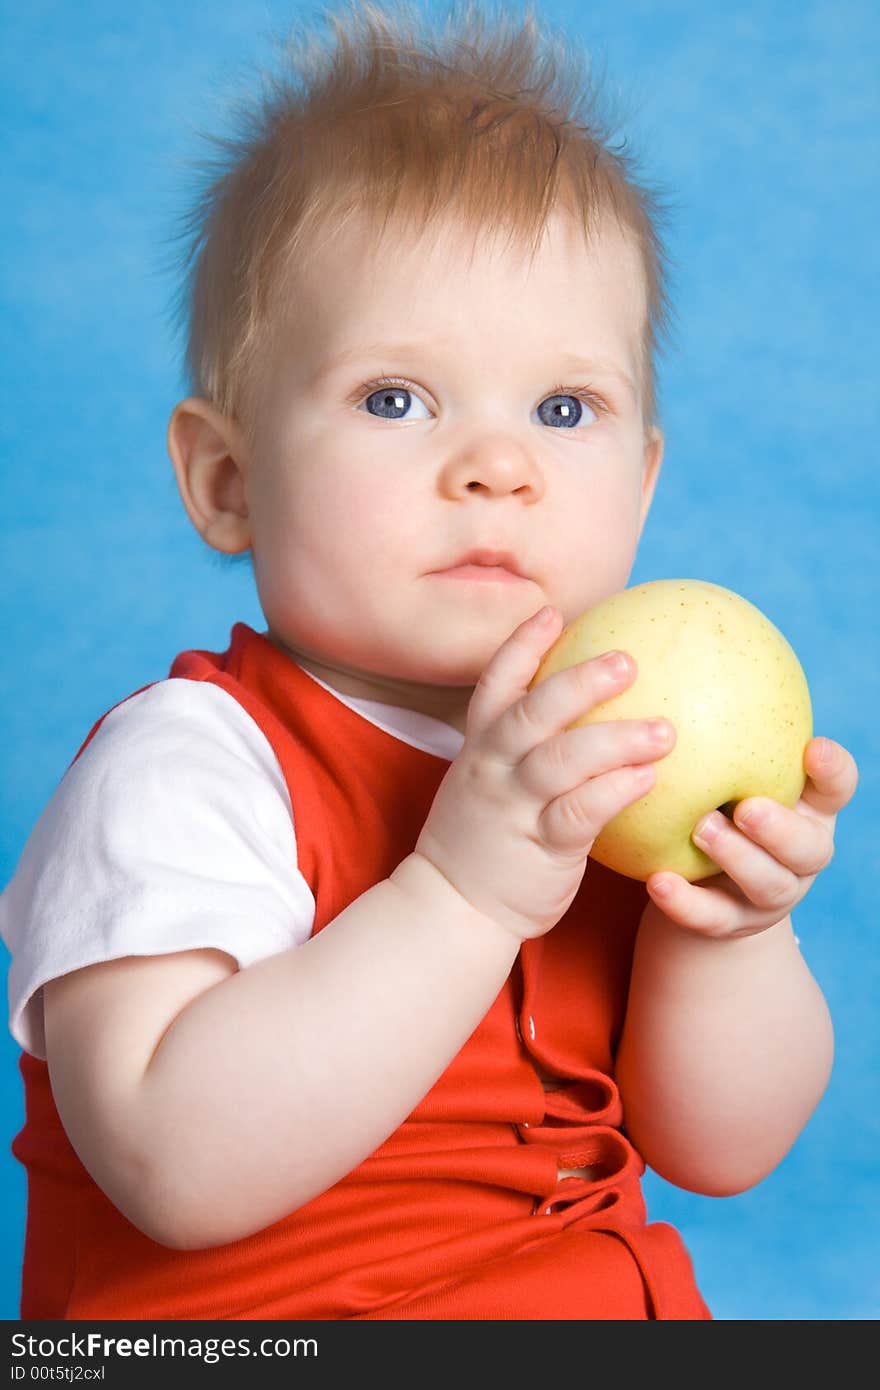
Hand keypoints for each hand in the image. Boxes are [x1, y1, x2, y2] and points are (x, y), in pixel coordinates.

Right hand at [414, 605, 675, 941]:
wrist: (451, 907)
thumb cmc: (487, 838)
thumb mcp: (490, 782)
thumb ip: (525, 747)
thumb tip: (582, 710)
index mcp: (481, 746)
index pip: (496, 683)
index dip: (523, 645)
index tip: (554, 614)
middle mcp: (493, 768)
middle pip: (533, 711)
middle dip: (580, 681)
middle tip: (630, 661)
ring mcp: (513, 806)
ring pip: (561, 760)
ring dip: (615, 739)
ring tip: (665, 730)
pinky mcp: (539, 847)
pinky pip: (580, 813)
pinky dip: (614, 791)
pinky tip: (650, 778)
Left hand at [644, 737, 858, 937]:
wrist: (705, 888)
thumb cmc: (716, 802)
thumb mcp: (729, 769)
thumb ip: (722, 729)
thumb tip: (681, 652)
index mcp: (808, 810)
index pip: (836, 788)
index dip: (833, 771)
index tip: (813, 747)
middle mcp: (800, 854)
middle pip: (808, 846)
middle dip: (781, 828)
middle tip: (747, 806)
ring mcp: (769, 895)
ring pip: (766, 883)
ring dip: (735, 858)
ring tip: (700, 830)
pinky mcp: (730, 926)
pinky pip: (710, 917)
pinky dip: (685, 902)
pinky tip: (656, 881)